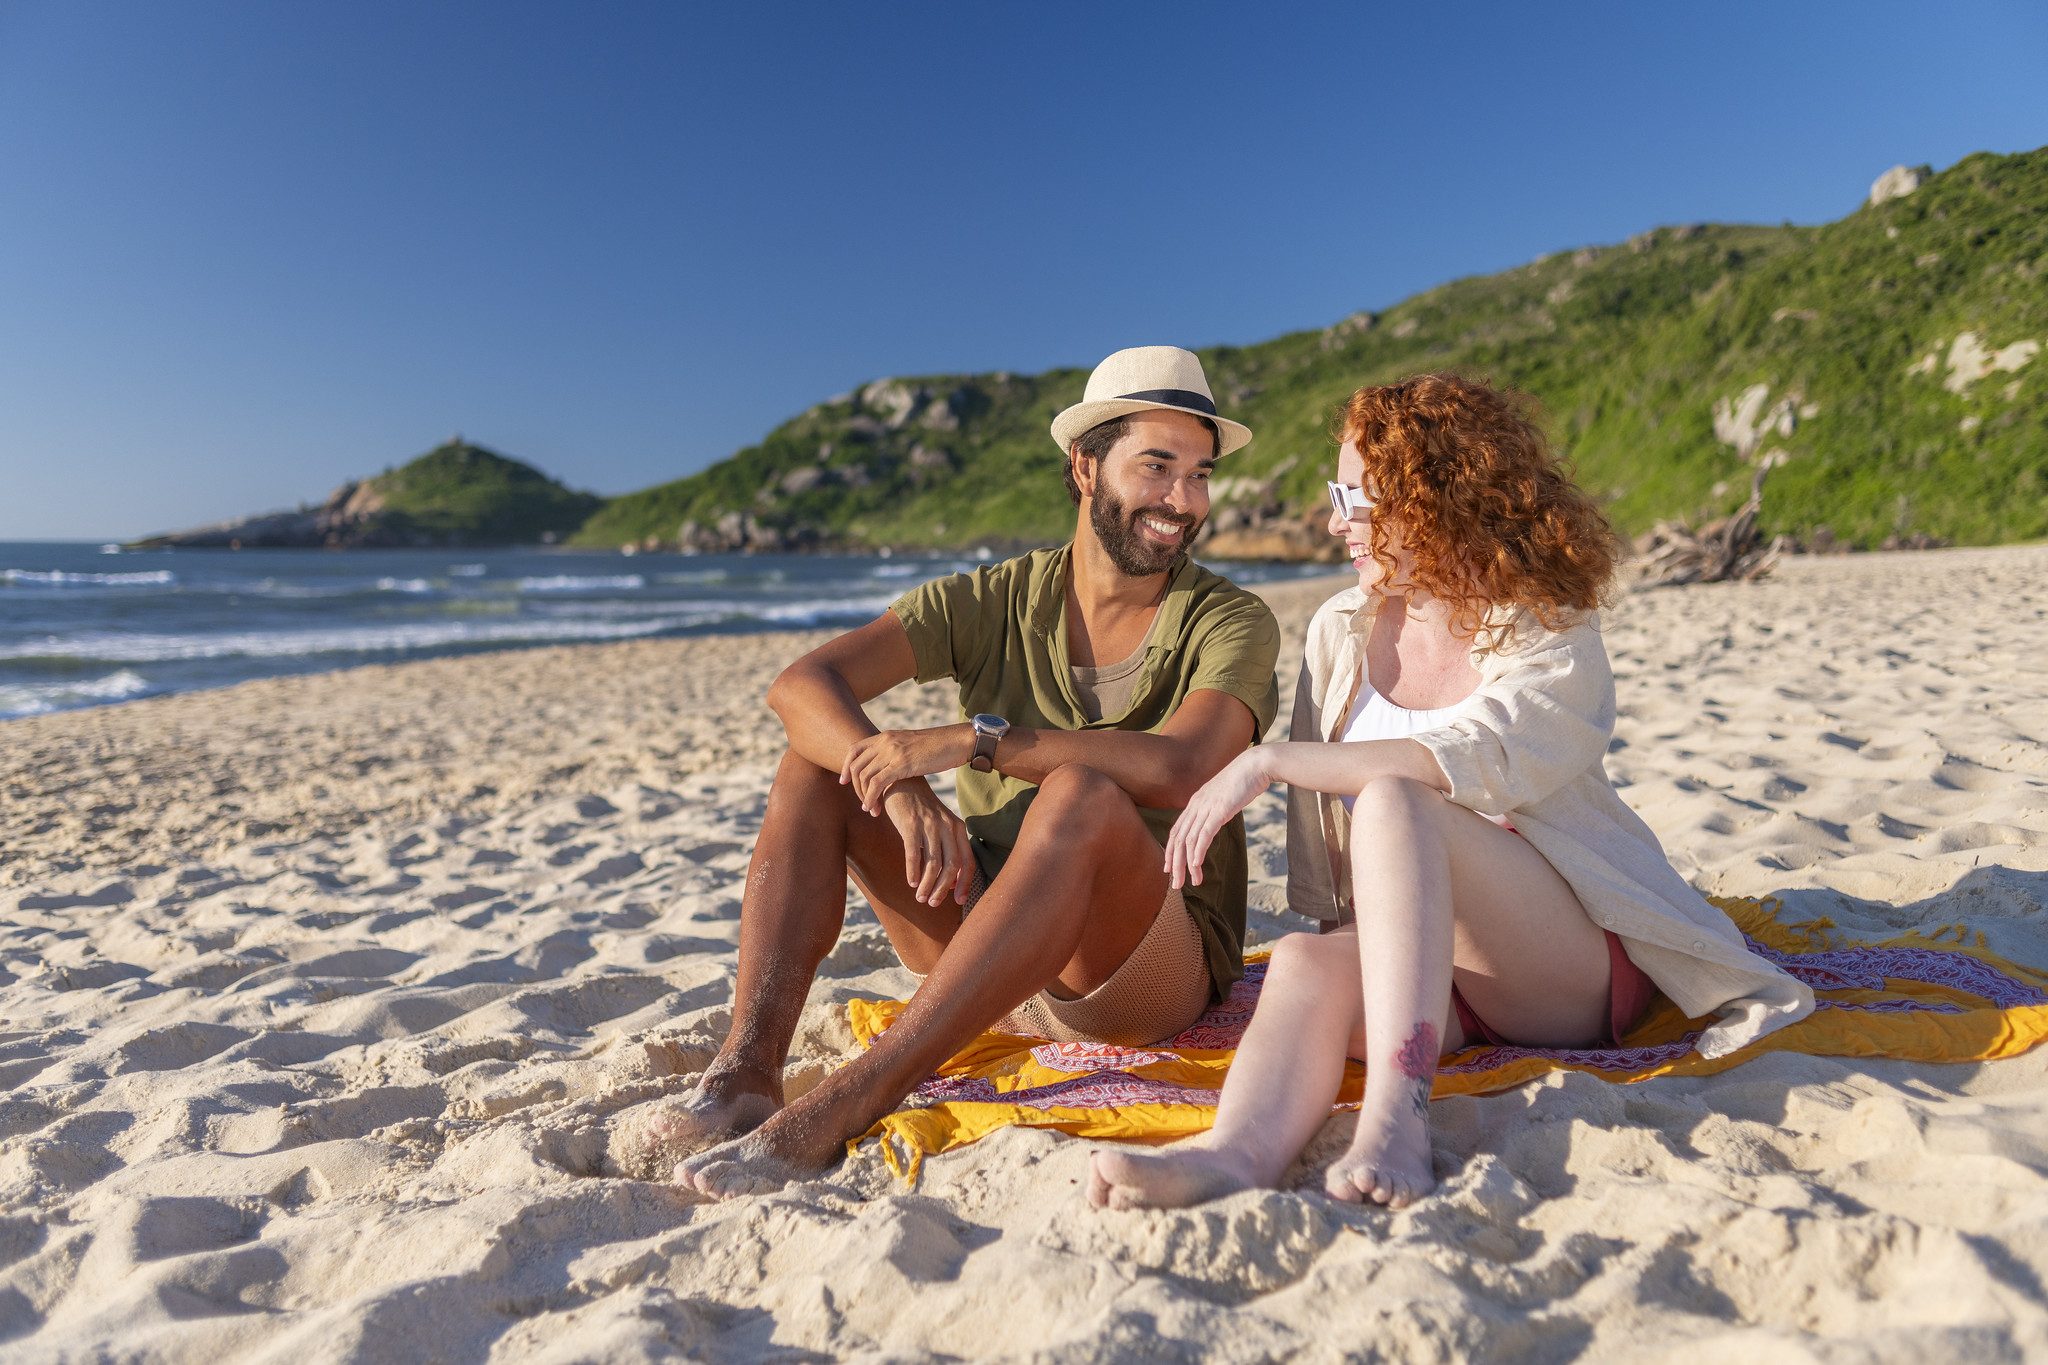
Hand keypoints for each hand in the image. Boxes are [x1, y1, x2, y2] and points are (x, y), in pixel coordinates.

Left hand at [842, 725, 972, 813]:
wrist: (957, 741)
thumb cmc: (939, 747)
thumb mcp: (911, 746)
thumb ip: (897, 753)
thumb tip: (890, 766)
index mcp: (886, 736)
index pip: (854, 750)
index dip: (845, 767)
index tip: (843, 781)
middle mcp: (885, 741)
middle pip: (856, 766)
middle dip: (854, 787)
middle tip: (863, 803)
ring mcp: (892, 751)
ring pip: (864, 776)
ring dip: (864, 796)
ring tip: (870, 810)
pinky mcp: (901, 764)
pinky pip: (876, 783)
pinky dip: (870, 798)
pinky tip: (874, 809)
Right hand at [880, 780, 976, 906]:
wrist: (902, 782)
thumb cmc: (920, 810)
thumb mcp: (939, 826)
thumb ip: (947, 850)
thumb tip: (951, 883)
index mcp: (958, 828)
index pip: (968, 861)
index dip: (965, 884)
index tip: (960, 901)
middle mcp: (947, 826)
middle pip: (952, 866)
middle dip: (943, 889)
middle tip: (933, 903)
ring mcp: (929, 825)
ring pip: (934, 864)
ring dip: (928, 885)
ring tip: (921, 898)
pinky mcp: (911, 824)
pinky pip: (914, 854)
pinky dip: (913, 871)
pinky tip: (911, 882)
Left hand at [1163, 749, 1272, 889]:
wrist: (1255, 765)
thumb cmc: (1243, 781)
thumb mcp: (1223, 797)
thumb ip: (1215, 809)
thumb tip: (1214, 820)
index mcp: (1195, 803)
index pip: (1176, 831)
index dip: (1170, 851)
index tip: (1169, 868)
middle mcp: (1196, 806)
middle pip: (1178, 839)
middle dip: (1174, 864)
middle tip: (1175, 884)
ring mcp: (1206, 808)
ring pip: (1189, 841)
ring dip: (1188, 864)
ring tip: (1190, 882)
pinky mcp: (1219, 810)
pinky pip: (1204, 835)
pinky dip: (1198, 852)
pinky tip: (1196, 865)